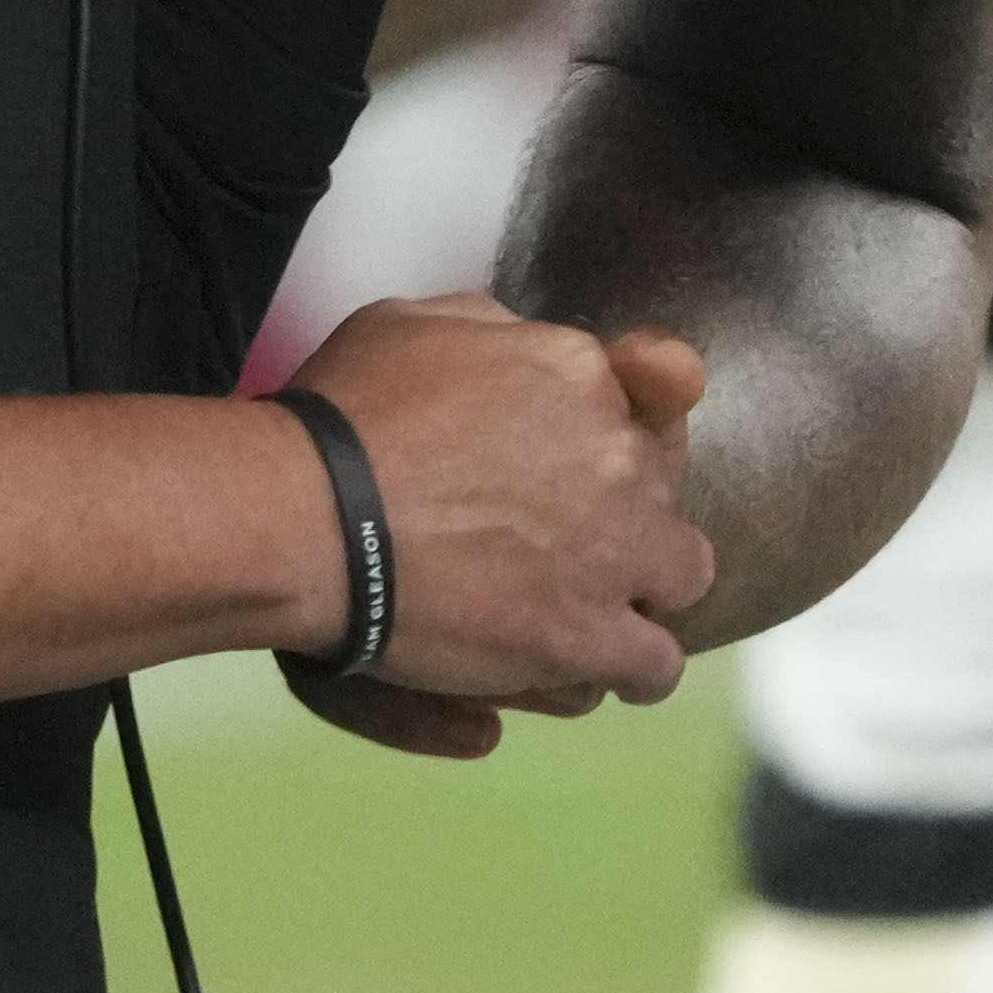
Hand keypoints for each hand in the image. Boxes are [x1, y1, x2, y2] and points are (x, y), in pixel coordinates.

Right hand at [274, 293, 712, 738]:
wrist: (309, 515)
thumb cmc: (342, 416)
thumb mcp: (416, 324)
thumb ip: (493, 332)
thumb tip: (521, 348)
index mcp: (579, 371)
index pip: (651, 400)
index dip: (622, 438)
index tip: (585, 467)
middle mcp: (619, 453)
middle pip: (666, 490)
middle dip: (627, 513)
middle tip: (570, 542)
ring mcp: (613, 548)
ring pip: (682, 576)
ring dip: (643, 591)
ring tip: (597, 612)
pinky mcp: (587, 635)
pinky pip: (653, 665)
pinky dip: (626, 668)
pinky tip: (588, 666)